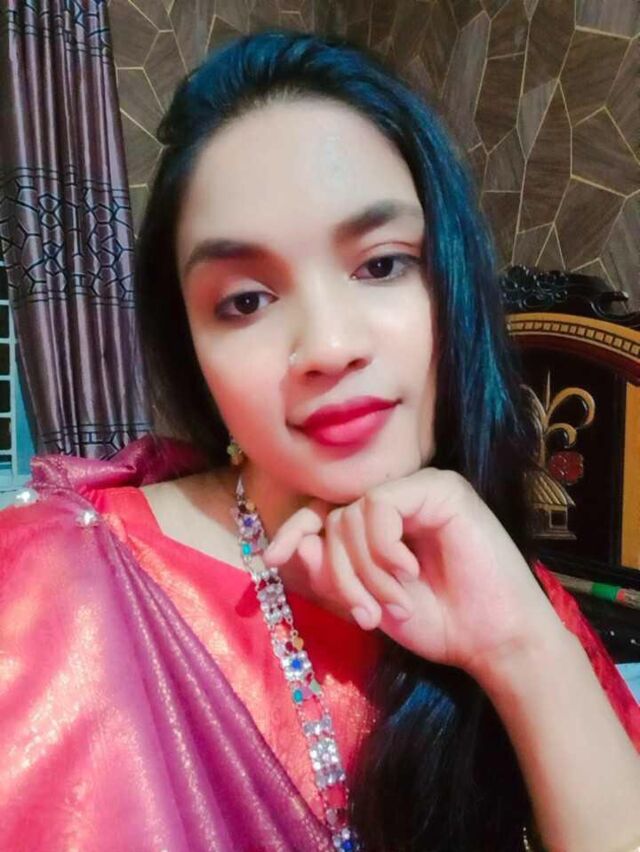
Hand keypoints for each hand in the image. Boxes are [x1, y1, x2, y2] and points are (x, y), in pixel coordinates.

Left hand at [262, 467, 560, 678]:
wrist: (493, 640)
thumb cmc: (437, 622)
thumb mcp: (368, 601)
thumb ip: (332, 574)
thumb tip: (296, 546)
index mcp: (380, 524)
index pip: (324, 513)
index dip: (295, 530)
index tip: (270, 559)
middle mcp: (398, 500)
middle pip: (334, 520)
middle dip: (340, 573)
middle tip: (365, 615)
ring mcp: (420, 489)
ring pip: (353, 514)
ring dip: (365, 570)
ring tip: (394, 604)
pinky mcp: (441, 488)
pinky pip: (381, 504)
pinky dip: (383, 546)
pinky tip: (409, 572)